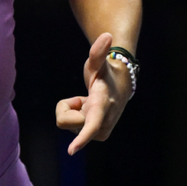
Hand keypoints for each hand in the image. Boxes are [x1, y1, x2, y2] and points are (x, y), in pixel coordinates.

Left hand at [55, 32, 132, 154]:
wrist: (121, 84)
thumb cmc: (106, 71)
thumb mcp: (99, 61)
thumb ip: (99, 50)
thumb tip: (107, 35)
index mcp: (103, 105)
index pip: (92, 124)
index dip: (82, 137)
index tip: (71, 150)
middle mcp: (102, 123)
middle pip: (65, 121)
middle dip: (68, 106)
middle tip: (83, 96)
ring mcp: (99, 131)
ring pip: (66, 124)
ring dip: (73, 110)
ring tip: (88, 99)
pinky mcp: (95, 135)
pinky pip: (69, 126)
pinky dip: (75, 114)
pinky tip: (87, 106)